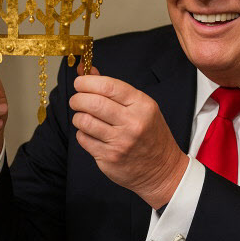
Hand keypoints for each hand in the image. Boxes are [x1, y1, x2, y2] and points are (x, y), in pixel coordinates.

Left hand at [69, 71, 188, 208]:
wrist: (162, 168)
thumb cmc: (150, 133)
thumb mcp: (140, 106)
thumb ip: (113, 89)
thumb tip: (87, 72)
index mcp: (142, 105)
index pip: (109, 87)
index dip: (88, 82)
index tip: (80, 82)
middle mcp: (132, 123)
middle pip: (93, 103)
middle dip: (78, 98)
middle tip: (76, 100)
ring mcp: (120, 142)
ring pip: (85, 121)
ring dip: (78, 117)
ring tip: (83, 117)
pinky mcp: (109, 158)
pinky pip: (84, 139)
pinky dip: (82, 133)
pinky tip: (90, 133)